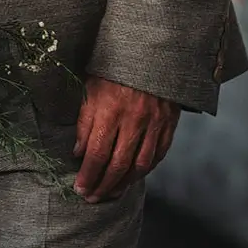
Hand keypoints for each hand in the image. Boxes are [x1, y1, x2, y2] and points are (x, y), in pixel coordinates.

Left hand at [73, 76, 179, 203]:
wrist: (150, 50)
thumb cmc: (113, 67)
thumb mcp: (90, 87)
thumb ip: (84, 121)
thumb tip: (78, 152)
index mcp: (110, 108)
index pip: (97, 153)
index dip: (88, 175)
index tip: (79, 187)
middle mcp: (134, 119)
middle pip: (118, 165)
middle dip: (103, 185)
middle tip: (92, 197)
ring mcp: (154, 123)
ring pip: (140, 165)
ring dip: (124, 184)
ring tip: (110, 192)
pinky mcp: (169, 124)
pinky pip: (158, 156)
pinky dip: (145, 170)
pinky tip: (133, 176)